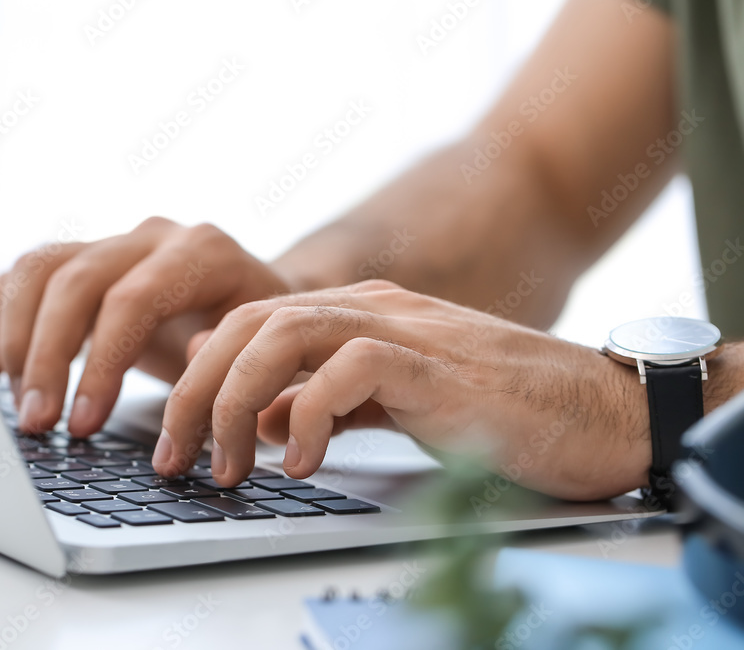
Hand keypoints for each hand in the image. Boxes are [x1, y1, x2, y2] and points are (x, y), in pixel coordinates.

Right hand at [0, 217, 291, 434]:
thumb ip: (226, 369)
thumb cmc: (262, 337)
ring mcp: (115, 242)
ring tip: (17, 403)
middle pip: (76, 280)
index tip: (83, 425)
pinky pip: (25, 274)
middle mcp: (154, 237)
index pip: (134, 299)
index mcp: (204, 253)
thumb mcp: (262, 354)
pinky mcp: (86, 258)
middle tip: (37, 423)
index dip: (101, 364)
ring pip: (39, 268)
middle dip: (47, 357)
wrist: (260, 302)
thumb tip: (187, 398)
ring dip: (15, 338)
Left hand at [155, 280, 651, 500]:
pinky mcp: (439, 365)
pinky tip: (305, 463)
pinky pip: (353, 368)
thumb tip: (265, 420)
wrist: (596, 412)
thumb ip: (325, 403)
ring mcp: (405, 330)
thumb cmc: (496, 411)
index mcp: (355, 315)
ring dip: (239, 400)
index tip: (178, 435)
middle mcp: (371, 310)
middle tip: (178, 456)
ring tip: (229, 464)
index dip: (200, 376)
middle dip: (199, 391)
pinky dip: (312, 415)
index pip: (248, 323)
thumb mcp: (388, 406)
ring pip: (285, 333)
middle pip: (250, 322)